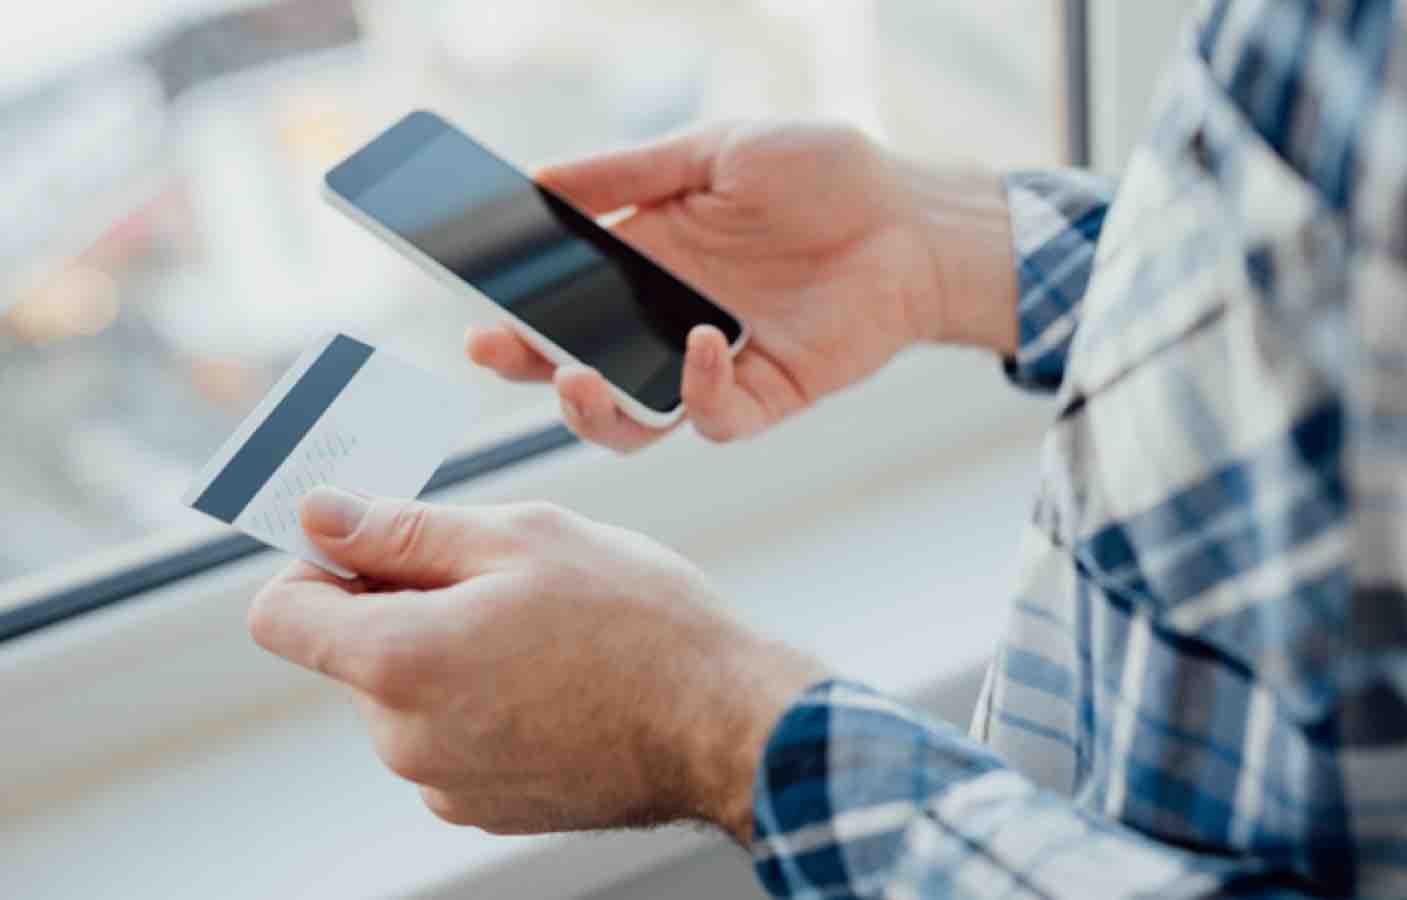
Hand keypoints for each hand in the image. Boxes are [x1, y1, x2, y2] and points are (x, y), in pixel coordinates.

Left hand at [247, 487, 825, 840]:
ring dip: (452, 652)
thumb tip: (320, 516)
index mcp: (400, 660)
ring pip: (408, 691)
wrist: (726, 724)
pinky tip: (557, 681)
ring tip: (546, 635)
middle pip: (354, 650)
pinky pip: (451, 735)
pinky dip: (483, 702)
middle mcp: (405, 738)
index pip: (281, 613)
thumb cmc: (640, 623)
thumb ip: (403, 529)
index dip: (316, 564)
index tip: (371, 545)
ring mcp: (445, 782)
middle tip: (504, 581)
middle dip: (408, 604)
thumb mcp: (522, 536)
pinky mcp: (485, 808)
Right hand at [466, 119, 1016, 450]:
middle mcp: (666, 320)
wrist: (912, 215)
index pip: (560, 297)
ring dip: (593, 409)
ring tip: (574, 376)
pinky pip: (714, 418)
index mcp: (645, 260)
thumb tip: (536, 179)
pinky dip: (699, 390)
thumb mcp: (713, 151)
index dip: (512, 304)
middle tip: (494, 346)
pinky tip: (704, 341)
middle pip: (577, 366)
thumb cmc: (821, 173)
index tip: (469, 298)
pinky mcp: (766, 394)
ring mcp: (713, 365)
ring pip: (631, 419)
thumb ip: (629, 174)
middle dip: (527, 365)